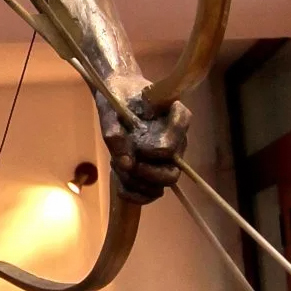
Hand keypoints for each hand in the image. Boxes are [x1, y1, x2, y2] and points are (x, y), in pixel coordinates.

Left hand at [95, 77, 188, 203]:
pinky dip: (135, 194)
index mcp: (176, 114)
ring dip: (136, 183)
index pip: (179, 134)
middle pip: (172, 173)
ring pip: (161, 185)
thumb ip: (115, 132)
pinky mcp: (157, 169)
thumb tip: (125, 162)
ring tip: (118, 166)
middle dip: (146, 174)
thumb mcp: (111, 109)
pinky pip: (152, 193)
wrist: (119, 98)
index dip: (157, 148)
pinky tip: (120, 185)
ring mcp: (169, 158)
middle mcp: (178, 140)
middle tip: (124, 163)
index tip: (139, 146)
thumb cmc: (119, 97)